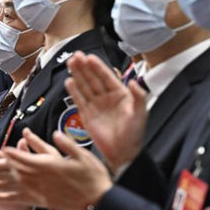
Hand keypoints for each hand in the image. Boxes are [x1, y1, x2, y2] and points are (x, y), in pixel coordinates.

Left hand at [0, 128, 112, 209]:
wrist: (99, 201)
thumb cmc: (91, 176)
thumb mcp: (80, 154)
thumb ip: (64, 143)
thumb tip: (54, 133)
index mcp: (48, 165)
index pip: (25, 157)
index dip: (11, 153)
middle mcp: (40, 178)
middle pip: (12, 171)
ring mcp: (39, 191)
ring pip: (11, 186)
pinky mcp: (41, 201)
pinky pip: (19, 199)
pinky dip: (5, 198)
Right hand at [65, 52, 146, 173]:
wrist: (123, 153)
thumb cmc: (134, 134)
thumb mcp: (140, 114)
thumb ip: (138, 97)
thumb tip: (135, 82)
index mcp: (120, 94)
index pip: (107, 77)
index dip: (98, 67)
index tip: (90, 57)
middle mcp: (106, 98)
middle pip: (93, 78)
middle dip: (84, 67)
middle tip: (76, 56)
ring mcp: (96, 105)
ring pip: (84, 86)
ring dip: (77, 75)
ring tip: (70, 63)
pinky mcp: (87, 115)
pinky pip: (79, 99)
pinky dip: (73, 91)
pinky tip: (69, 82)